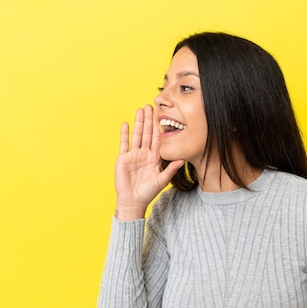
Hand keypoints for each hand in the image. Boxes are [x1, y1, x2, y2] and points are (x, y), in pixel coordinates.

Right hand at [114, 105, 182, 219]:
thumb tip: (183, 160)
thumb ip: (171, 169)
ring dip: (138, 123)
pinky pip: (124, 144)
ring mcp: (133, 155)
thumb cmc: (148, 192)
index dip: (159, 127)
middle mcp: (144, 154)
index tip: (161, 115)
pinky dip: (125, 134)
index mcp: (154, 157)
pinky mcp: (123, 159)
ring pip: (136, 135)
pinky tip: (126, 124)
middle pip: (147, 133)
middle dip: (148, 120)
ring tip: (139, 110)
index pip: (157, 139)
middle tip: (149, 106)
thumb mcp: (162, 180)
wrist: (133, 201)